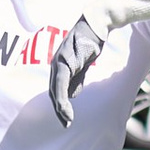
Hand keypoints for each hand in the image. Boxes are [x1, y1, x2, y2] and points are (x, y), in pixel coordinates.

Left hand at [46, 12, 111, 128]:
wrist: (97, 26)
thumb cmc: (90, 43)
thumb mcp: (83, 65)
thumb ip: (77, 78)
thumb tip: (73, 95)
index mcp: (58, 66)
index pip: (55, 89)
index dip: (59, 105)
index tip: (66, 119)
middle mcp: (55, 64)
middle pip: (53, 92)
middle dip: (58, 110)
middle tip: (65, 124)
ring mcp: (58, 62)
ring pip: (55, 90)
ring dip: (60, 108)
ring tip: (67, 120)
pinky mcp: (64, 61)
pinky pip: (60, 84)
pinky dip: (62, 99)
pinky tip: (67, 109)